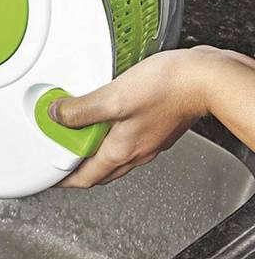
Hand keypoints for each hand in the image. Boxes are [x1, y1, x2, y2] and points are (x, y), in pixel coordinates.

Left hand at [48, 48, 218, 187]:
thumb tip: (57, 116)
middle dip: (79, 171)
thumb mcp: (113, 98)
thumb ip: (81, 110)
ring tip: (80, 141)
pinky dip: (112, 139)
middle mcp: (136, 153)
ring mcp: (149, 143)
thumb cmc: (169, 88)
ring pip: (115, 158)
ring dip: (95, 154)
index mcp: (120, 151)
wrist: (207, 78)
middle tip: (62, 161)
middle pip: (100, 172)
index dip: (64, 180)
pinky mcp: (158, 129)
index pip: (85, 178)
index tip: (51, 179)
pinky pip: (129, 142)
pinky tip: (109, 122)